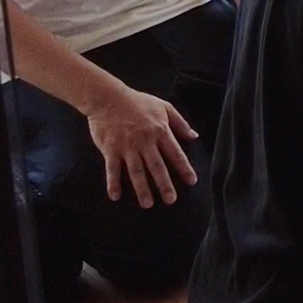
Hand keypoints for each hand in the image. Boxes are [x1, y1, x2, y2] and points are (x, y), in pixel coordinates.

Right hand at [85, 84, 197, 207]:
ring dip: (142, 189)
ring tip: (148, 204)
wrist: (109, 98)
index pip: (175, 153)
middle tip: (171, 200)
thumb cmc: (138, 102)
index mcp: (160, 131)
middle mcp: (145, 142)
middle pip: (157, 167)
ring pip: (137, 171)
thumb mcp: (164, 107)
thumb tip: (194, 136)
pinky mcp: (110, 150)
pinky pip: (112, 169)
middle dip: (164, 185)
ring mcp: (127, 147)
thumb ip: (180, 123)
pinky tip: (116, 196)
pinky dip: (113, 183)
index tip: (192, 182)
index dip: (184, 168)